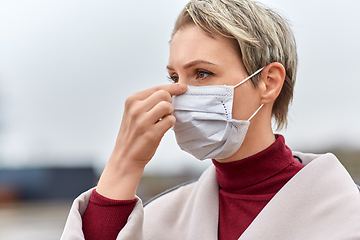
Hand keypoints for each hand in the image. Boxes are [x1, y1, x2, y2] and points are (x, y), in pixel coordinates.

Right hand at [96, 83, 186, 199]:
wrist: (125, 157)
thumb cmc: (134, 134)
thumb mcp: (135, 113)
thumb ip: (149, 102)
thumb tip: (172, 91)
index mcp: (132, 101)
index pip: (157, 88)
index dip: (173, 87)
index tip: (183, 88)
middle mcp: (136, 109)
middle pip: (164, 95)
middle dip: (170, 102)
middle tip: (165, 113)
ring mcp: (143, 121)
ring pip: (167, 106)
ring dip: (170, 113)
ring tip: (163, 120)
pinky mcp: (151, 133)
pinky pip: (170, 120)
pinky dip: (170, 124)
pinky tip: (163, 129)